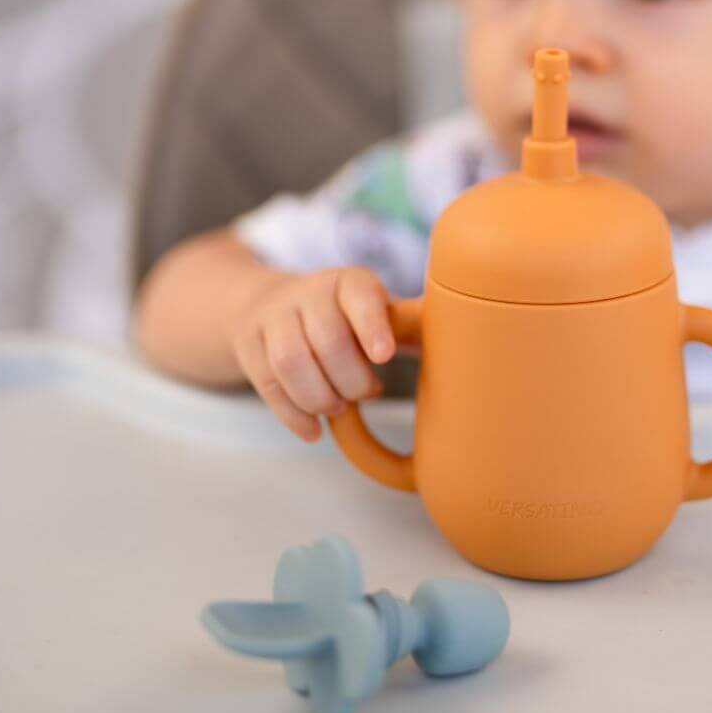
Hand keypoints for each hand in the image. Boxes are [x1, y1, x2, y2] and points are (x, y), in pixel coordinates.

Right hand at [231, 266, 398, 441]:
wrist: (270, 304)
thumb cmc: (341, 314)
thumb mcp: (373, 308)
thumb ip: (407, 326)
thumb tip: (462, 340)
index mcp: (349, 282)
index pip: (359, 297)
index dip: (372, 326)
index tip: (385, 356)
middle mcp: (308, 293)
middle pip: (326, 341)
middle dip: (350, 379)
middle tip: (366, 391)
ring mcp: (273, 319)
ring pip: (291, 364)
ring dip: (320, 397)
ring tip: (339, 407)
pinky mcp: (250, 348)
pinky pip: (268, 386)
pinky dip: (294, 416)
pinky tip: (315, 430)